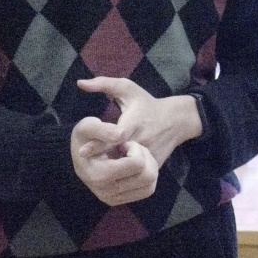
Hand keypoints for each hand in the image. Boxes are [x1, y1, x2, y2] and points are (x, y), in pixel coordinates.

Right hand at [70, 117, 159, 205]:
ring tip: (132, 156)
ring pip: (150, 184)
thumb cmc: (85, 137)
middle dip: (144, 157)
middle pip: (148, 176)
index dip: (135, 147)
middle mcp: (106, 192)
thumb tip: (122, 134)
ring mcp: (113, 199)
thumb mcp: (89, 127)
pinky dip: (146, 175)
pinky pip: (147, 190)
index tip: (121, 143)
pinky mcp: (119, 200)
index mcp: (98, 175)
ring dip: (147, 166)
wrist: (78, 154)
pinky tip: (133, 166)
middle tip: (129, 148)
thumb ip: (104, 129)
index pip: (138, 163)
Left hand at [76, 76, 201, 166]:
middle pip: (118, 155)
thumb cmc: (147, 104)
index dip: (98, 144)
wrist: (177, 120)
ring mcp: (149, 155)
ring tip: (96, 170)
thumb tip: (80, 83)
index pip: (115, 135)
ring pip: (126, 168)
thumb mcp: (128, 89)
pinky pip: (135, 174)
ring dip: (111, 169)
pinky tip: (113, 173)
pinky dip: (123, 174)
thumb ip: (104, 84)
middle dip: (101, 161)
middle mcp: (142, 140)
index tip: (82, 151)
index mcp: (133, 122)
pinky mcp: (153, 166)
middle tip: (83, 165)